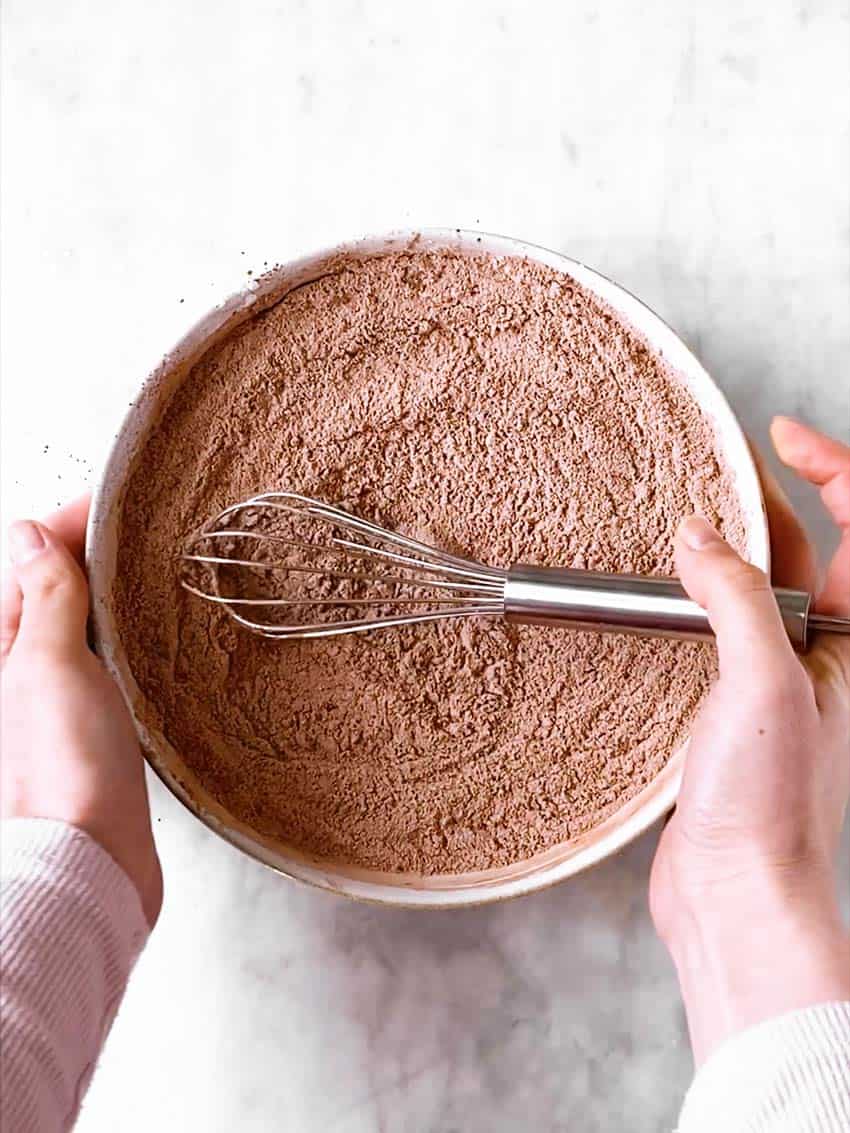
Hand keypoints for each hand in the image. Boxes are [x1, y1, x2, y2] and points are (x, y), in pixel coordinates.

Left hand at [1, 498, 161, 926]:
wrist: (88, 862)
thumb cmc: (60, 768)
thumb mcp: (47, 663)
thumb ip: (42, 596)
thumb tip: (29, 535)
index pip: (25, 563)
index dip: (67, 525)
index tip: (114, 498)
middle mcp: (12, 673)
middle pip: (45, 590)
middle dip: (86, 554)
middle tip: (139, 528)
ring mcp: (43, 702)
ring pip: (71, 626)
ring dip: (104, 596)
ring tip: (147, 571)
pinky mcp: (79, 729)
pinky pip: (92, 664)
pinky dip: (116, 638)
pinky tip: (143, 636)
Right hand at [650, 417, 849, 1064]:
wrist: (736, 891)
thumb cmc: (771, 804)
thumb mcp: (763, 682)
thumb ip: (735, 597)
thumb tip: (699, 535)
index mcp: (845, 641)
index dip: (828, 468)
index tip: (779, 435)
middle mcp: (817, 653)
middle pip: (801, 550)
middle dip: (763, 500)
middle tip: (712, 469)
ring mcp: (774, 679)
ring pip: (752, 589)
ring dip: (721, 551)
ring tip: (678, 522)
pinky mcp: (730, 706)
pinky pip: (716, 630)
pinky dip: (691, 601)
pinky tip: (659, 595)